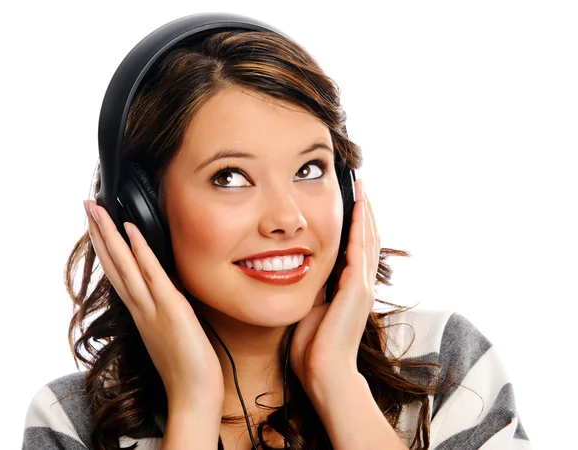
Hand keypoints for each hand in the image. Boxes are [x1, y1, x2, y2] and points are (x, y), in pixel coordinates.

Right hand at [83, 200, 223, 411]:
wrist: (193, 393)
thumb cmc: (185, 366)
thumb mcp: (169, 333)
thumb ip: (162, 312)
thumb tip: (165, 294)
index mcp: (140, 312)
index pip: (118, 274)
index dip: (106, 248)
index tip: (97, 226)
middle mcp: (140, 307)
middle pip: (114, 264)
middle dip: (99, 233)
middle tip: (86, 206)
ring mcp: (153, 307)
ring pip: (125, 265)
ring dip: (110, 235)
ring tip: (96, 209)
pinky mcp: (171, 309)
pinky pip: (152, 274)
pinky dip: (140, 251)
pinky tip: (131, 230)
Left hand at [289, 179, 379, 392]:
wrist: (324, 372)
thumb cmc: (313, 347)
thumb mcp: (309, 307)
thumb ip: (311, 287)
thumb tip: (298, 268)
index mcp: (349, 288)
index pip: (355, 248)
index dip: (355, 224)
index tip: (350, 202)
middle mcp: (361, 283)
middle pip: (367, 238)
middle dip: (363, 211)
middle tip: (359, 186)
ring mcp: (362, 285)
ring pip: (368, 238)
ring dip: (365, 212)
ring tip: (362, 188)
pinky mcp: (357, 288)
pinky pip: (360, 249)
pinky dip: (361, 226)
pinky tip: (359, 206)